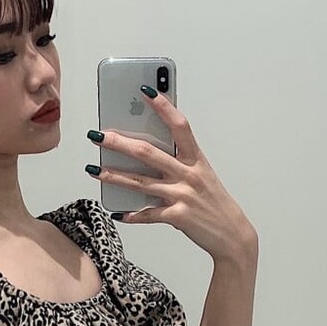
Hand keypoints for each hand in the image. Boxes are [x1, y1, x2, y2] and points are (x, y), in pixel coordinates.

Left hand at [86, 90, 256, 267]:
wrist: (233, 234)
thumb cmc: (213, 202)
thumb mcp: (201, 176)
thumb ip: (179, 163)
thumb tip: (146, 155)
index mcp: (196, 159)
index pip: (179, 126)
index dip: (163, 107)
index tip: (145, 91)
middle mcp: (189, 174)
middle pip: (148, 153)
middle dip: (120, 143)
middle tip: (98, 135)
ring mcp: (183, 196)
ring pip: (141, 183)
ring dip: (114, 176)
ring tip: (93, 170)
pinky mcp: (178, 217)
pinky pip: (149, 214)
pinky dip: (132, 215)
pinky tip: (117, 212)